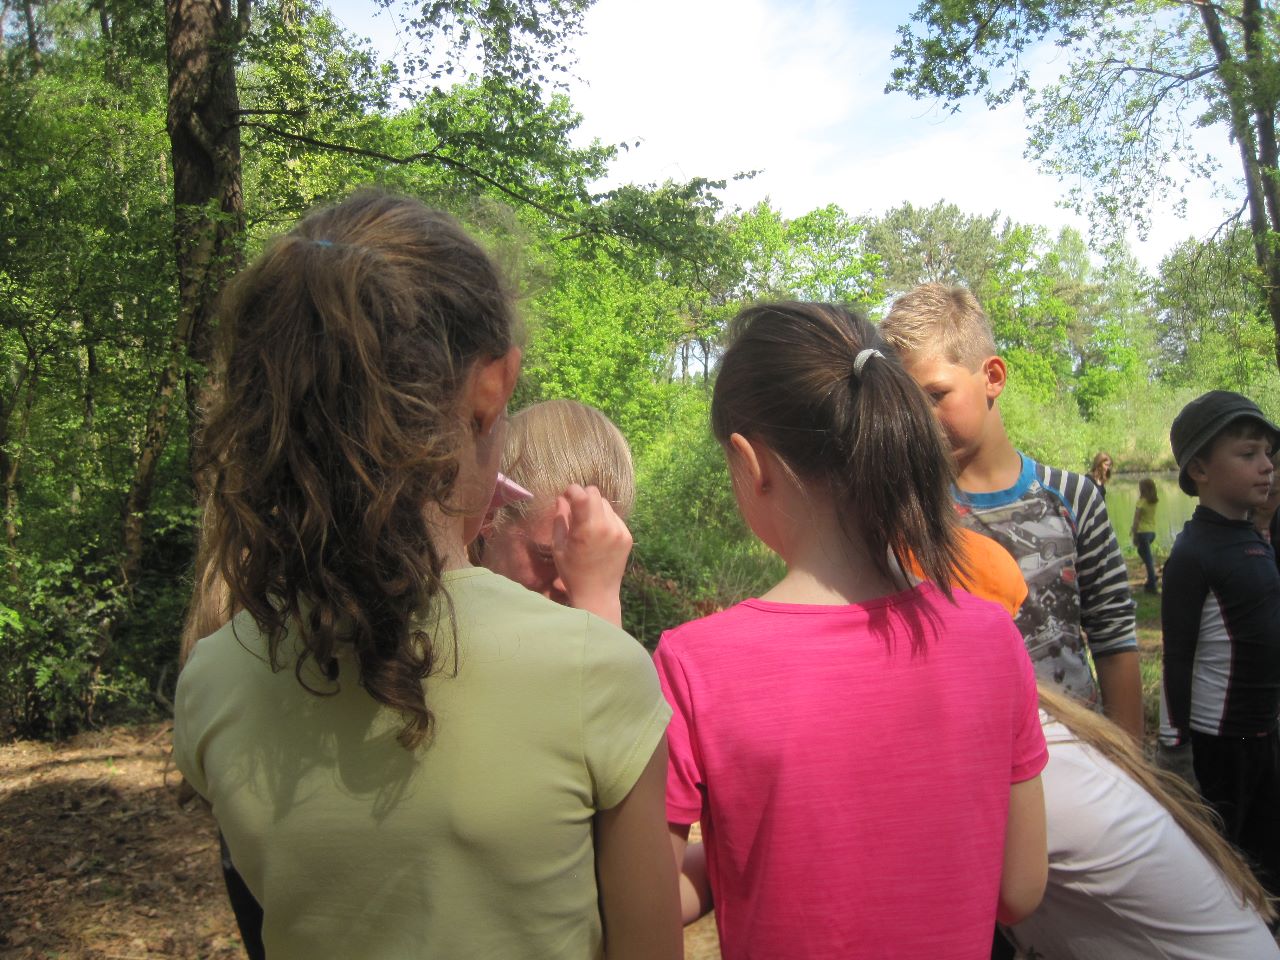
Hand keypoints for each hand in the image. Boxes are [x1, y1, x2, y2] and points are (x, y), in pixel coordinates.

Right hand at [552, 484, 632, 625]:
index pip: (581, 494)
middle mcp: (606, 526)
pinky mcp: (628, 536)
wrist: (598, 594)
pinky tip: (599, 536)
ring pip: (605, 504)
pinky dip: (605, 520)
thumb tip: (561, 499)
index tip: (566, 496)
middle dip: (583, 497)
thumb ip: (560, 520)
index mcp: (586, 529)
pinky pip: (615, 517)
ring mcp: (620, 531)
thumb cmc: (572, 572)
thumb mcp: (559, 547)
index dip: (572, 490)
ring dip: (594, 509)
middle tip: (575, 510)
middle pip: (595, 493)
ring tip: (587, 526)